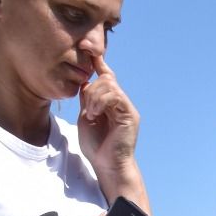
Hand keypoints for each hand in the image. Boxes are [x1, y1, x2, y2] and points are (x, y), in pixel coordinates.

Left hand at [76, 52, 139, 184]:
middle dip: (91, 89)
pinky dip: (101, 102)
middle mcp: (122, 103)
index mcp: (111, 102)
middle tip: (86, 108)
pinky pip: (115, 96)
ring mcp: (127, 108)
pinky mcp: (130, 115)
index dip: (99, 64)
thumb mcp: (86, 116)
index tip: (89, 51)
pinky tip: (95, 114)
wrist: (107, 165)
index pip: (106, 77)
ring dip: (94, 97)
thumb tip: (85, 81)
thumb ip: (88, 100)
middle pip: (106, 78)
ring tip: (91, 114)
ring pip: (109, 85)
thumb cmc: (96, 146)